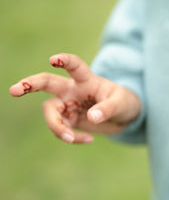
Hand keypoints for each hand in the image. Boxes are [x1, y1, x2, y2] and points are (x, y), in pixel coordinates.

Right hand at [9, 53, 141, 143]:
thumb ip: (107, 109)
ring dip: (57, 127)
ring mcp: (67, 105)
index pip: (74, 66)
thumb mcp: (121, 104)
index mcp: (86, 79)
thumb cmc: (124, 103)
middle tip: (13, 90)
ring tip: (71, 138)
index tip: (53, 59)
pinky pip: (60, 130)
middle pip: (46, 83)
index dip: (64, 60)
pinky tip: (88, 140)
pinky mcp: (68, 120)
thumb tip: (91, 118)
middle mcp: (72, 89)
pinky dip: (70, 138)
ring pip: (50, 113)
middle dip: (29, 85)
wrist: (124, 117)